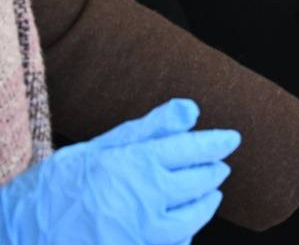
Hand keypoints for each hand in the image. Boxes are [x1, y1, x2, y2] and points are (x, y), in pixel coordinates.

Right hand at [0, 98, 239, 244]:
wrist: (14, 235)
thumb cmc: (54, 187)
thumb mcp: (97, 149)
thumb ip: (148, 130)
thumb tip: (191, 110)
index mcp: (137, 165)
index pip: (195, 148)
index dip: (218, 142)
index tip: (232, 139)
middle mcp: (146, 200)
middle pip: (201, 182)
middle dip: (213, 171)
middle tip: (219, 166)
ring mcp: (142, 235)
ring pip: (193, 219)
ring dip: (205, 204)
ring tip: (209, 195)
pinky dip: (181, 235)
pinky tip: (178, 227)